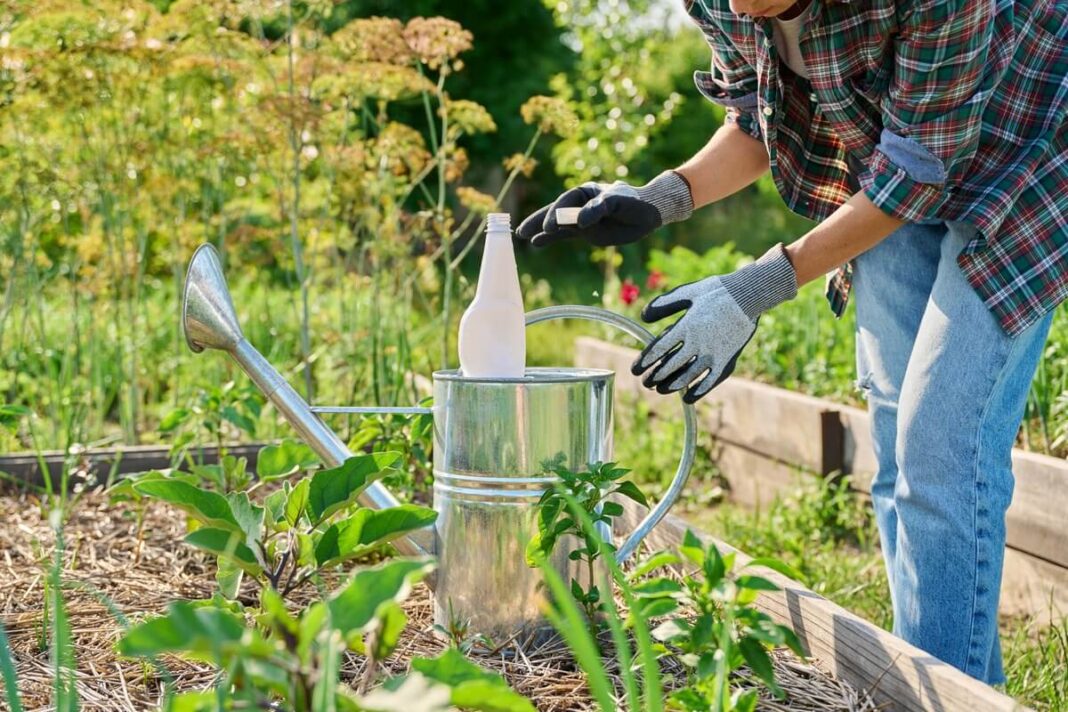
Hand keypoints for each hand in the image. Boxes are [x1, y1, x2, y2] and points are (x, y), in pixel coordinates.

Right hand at [516, 170, 692, 247]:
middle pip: (554, 211)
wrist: (646, 214)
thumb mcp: (617, 202)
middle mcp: (579, 204)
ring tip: (522, 235)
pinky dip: (550, 238)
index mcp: (585, 191)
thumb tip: (580, 222)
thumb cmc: (633, 202)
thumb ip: (598, 209)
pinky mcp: (584, 232)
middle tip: (523, 231)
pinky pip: (563, 235)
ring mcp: (580, 219)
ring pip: (556, 224)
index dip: (557, 213)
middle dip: (539, 220)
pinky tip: (536, 242)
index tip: (554, 227)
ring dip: (540, 230)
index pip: (566, 201)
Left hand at [631, 244, 797, 402]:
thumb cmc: (716, 291)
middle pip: (670, 366)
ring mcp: (713, 354)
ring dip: (671, 386)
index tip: (635, 370)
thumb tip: (643, 316)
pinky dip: (698, 391)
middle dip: (655, 377)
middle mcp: (698, 343)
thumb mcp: (687, 293)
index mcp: (686, 326)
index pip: (658, 349)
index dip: (645, 362)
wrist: (749, 295)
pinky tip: (687, 398)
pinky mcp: (727, 360)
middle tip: (646, 383)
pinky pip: (711, 381)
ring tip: (661, 390)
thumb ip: (664, 305)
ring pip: (687, 376)